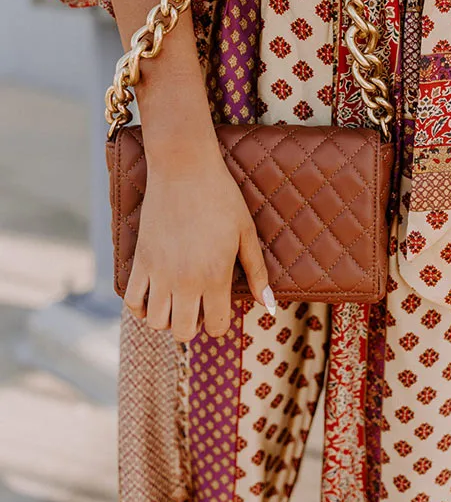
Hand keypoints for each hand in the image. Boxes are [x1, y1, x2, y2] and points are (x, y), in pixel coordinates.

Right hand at [124, 151, 272, 342]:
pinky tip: (153, 293)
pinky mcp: (141, 260)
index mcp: (215, 277)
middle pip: (183, 332)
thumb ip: (257, 272)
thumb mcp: (246, 233)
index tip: (219, 306)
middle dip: (192, 325)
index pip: (217, 327)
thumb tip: (269, 306)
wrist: (185, 169)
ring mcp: (159, 272)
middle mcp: (185, 281)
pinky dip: (139, 306)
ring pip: (155, 322)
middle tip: (197, 304)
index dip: (220, 322)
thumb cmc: (221, 197)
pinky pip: (131, 301)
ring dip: (166, 318)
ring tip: (175, 298)